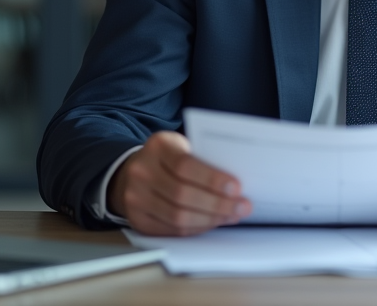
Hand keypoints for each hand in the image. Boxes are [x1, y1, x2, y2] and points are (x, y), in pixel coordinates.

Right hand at [107, 131, 251, 235]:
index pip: (185, 165)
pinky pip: (171, 230)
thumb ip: (204, 159)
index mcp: (158, 147)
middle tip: (242, 206)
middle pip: (182, 194)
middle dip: (217, 203)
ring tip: (232, 215)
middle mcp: (142, 172)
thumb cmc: (169, 158)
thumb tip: (235, 183)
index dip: (212, 179)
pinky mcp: (138, 220)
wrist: (135, 171)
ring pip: (177, 216)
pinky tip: (213, 222)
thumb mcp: (183, 146)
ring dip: (210, 219)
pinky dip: (197, 228)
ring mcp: (136, 198)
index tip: (236, 187)